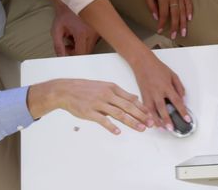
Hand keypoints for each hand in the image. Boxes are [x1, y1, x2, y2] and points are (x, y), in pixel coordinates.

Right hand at [28, 78, 150, 134]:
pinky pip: (102, 120)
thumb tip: (135, 99)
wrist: (66, 90)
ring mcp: (98, 103)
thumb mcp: (105, 86)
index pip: (131, 99)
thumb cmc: (86, 89)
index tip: (151, 115)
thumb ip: (120, 94)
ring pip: (118, 114)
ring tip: (140, 128)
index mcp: (112, 88)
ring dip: (131, 122)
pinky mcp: (89, 112)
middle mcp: (107, 95)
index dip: (142, 108)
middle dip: (141, 116)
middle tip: (151, 124)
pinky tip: (118, 132)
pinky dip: (111, 126)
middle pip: (128, 107)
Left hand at [50, 0, 99, 55]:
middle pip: (86, 52)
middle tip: (67, 43)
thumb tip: (61, 57)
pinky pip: (93, 41)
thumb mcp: (56, 29)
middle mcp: (92, 33)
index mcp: (82, 33)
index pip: (81, 53)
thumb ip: (58, 45)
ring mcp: (97, 31)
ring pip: (90, 47)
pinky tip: (79, 33)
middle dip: (76, 51)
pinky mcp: (99, 30)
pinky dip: (85, 41)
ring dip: (81, 46)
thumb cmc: (64, 14)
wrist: (73, 0)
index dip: (72, 55)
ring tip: (72, 36)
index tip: (66, 51)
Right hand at [130, 52, 189, 131]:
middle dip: (167, 120)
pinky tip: (152, 122)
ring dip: (157, 121)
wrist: (142, 62)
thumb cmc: (158, 67)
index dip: (182, 111)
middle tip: (172, 128)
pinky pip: (146, 108)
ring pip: (152, 111)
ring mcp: (149, 94)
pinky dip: (149, 116)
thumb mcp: (173, 75)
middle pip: (163, 108)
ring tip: (162, 129)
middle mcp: (157, 91)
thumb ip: (179, 87)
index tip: (187, 118)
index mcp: (166, 86)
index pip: (177, 101)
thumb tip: (183, 98)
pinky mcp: (143, 95)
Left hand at [144, 0, 191, 40]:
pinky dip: (190, 11)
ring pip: (183, 11)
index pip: (163, 14)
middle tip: (174, 36)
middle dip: (174, 27)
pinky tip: (189, 19)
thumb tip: (155, 16)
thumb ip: (151, 4)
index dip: (161, 24)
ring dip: (183, 23)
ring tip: (184, 32)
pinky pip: (188, 3)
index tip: (159, 31)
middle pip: (175, 15)